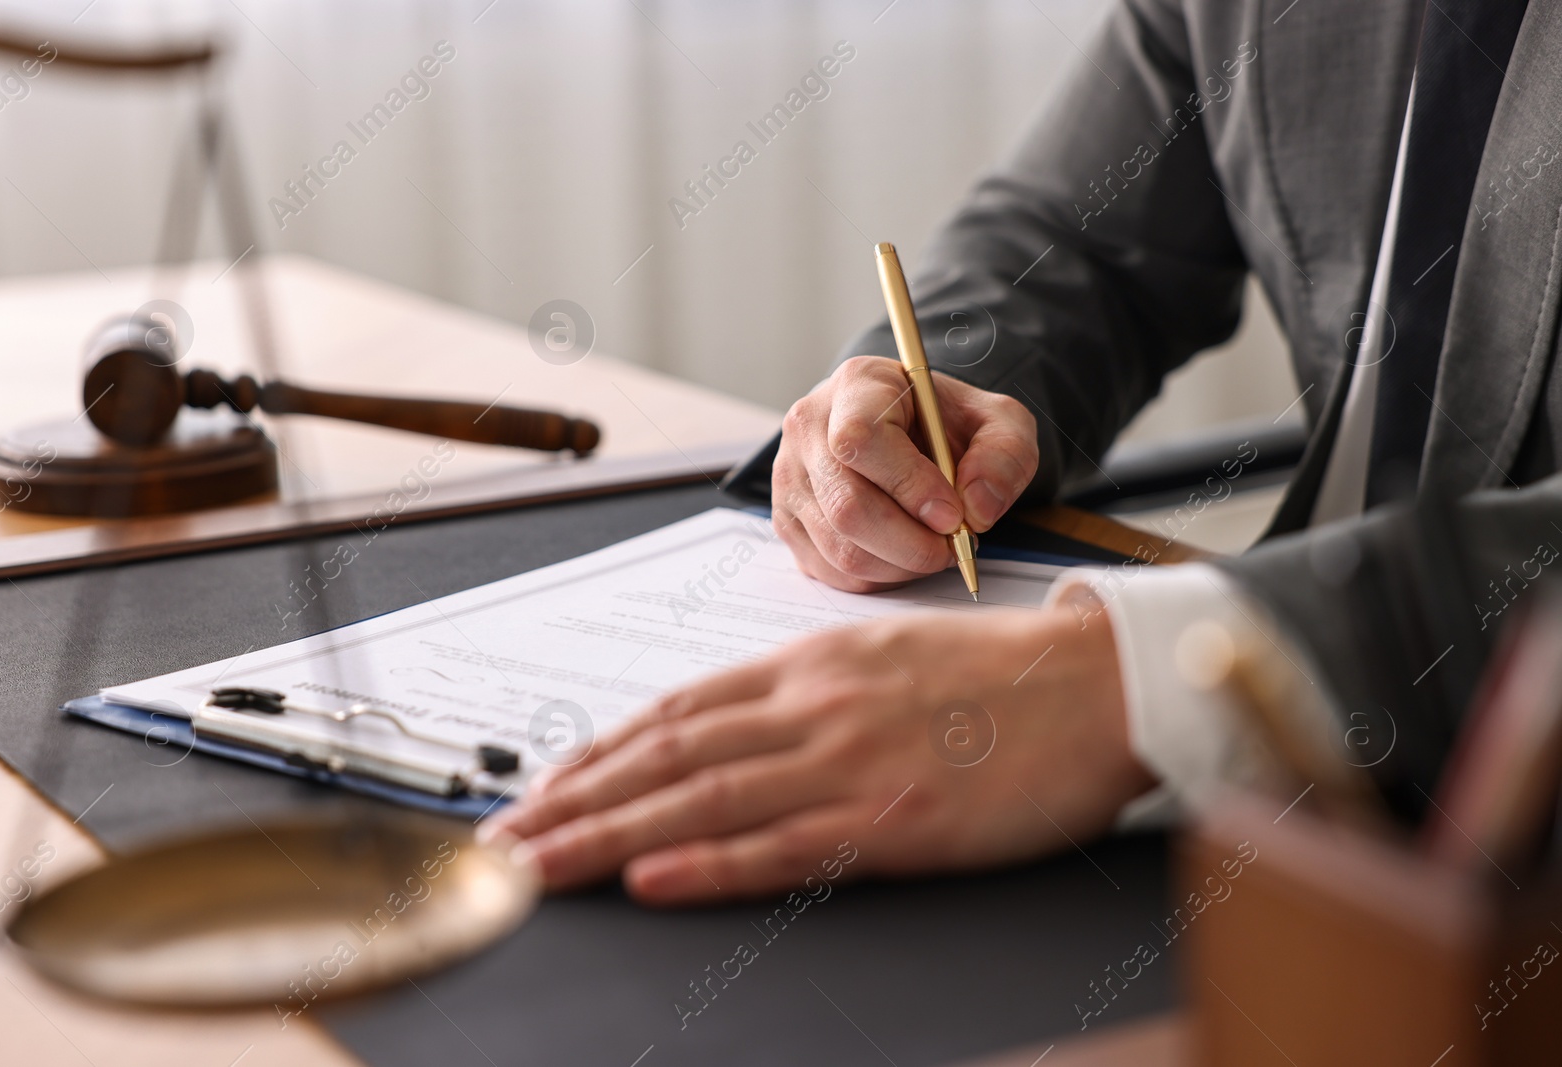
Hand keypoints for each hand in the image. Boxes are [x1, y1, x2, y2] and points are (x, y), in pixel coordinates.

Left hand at [480, 606, 1155, 904]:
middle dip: (571, 802)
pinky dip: (705, 864)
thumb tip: (728, 729)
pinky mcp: (892, 820)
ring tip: (535, 869)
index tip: (541, 791)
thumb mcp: (882, 658)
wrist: (1097, 685)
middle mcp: (811, 707)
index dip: (596, 754)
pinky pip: (780, 846)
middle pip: (664, 756)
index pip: (673, 712)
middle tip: (500, 843)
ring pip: (700, 800)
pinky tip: (648, 880)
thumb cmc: (997, 676)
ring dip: (605, 836)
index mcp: (808, 664)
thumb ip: (804, 691)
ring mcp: (847, 763)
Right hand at [772, 356, 1039, 592]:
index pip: (861, 441)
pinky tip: (903, 556)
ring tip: (933, 549)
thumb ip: (1005, 454)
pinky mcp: (786, 520)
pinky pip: (829, 570)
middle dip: (911, 543)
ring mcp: (789, 477)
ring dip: (899, 565)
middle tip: (952, 546)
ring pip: (839, 548)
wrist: (907, 430)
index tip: (952, 513)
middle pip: (846, 506)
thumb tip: (976, 508)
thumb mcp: (997, 421)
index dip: (909, 486)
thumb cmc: (945, 423)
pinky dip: (877, 577)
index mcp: (856, 385)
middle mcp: (808, 428)